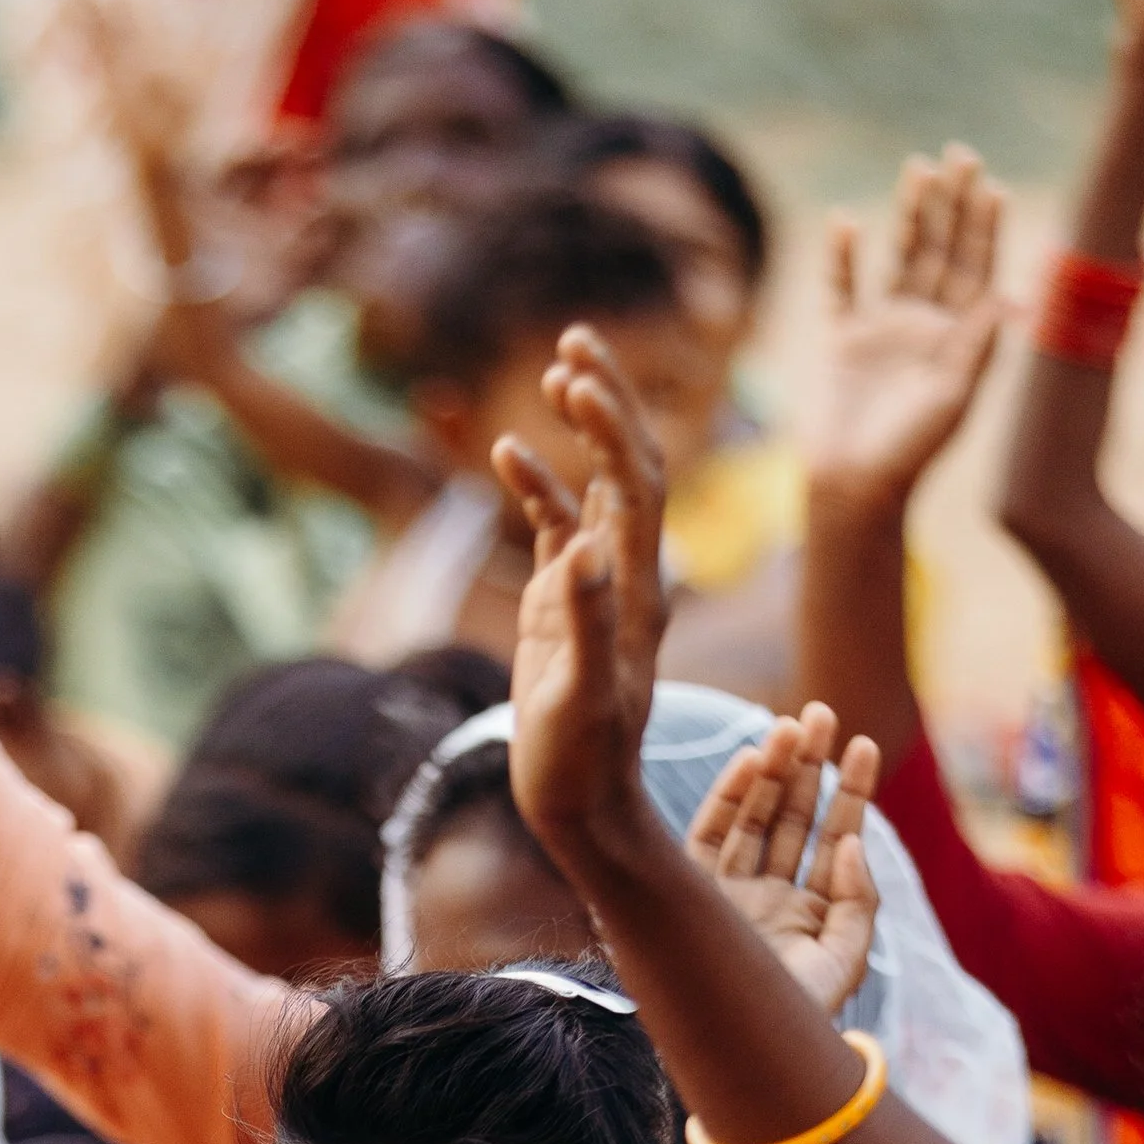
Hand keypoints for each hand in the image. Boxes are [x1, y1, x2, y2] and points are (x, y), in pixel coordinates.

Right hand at [495, 324, 670, 892]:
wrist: (580, 807)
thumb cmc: (581, 761)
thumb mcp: (583, 695)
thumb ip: (584, 619)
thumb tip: (581, 546)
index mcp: (638, 587)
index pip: (635, 485)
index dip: (612, 427)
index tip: (576, 380)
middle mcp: (626, 573)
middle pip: (630, 465)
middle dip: (609, 401)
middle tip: (578, 337)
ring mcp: (596, 583)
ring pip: (597, 485)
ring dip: (583, 427)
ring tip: (559, 366)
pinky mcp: (565, 601)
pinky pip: (555, 526)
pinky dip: (537, 485)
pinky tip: (505, 452)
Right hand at [685, 704, 880, 1017]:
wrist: (738, 1056)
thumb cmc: (798, 1018)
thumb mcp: (846, 960)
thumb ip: (859, 900)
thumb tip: (854, 844)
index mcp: (811, 909)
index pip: (835, 835)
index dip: (850, 790)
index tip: (864, 744)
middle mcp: (770, 894)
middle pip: (792, 816)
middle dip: (807, 764)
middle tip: (820, 712)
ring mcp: (730, 893)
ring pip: (753, 819)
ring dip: (771, 772)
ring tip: (789, 726)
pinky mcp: (694, 896)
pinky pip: (709, 836)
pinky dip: (728, 799)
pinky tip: (749, 762)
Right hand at [811, 147, 1005, 513]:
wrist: (854, 488)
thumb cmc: (911, 453)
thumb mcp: (954, 398)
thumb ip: (977, 345)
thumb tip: (1010, 297)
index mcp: (960, 338)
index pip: (978, 270)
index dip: (985, 229)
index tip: (991, 187)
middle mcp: (925, 326)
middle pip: (942, 252)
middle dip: (952, 205)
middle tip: (959, 155)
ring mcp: (883, 329)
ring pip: (899, 258)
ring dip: (909, 215)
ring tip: (917, 169)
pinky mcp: (842, 341)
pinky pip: (843, 287)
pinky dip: (843, 256)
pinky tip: (846, 221)